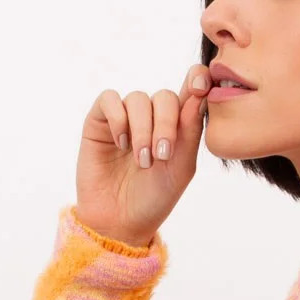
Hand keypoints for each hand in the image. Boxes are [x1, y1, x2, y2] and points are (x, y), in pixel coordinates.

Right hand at [74, 64, 210, 249]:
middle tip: (162, 155)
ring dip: (142, 130)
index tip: (200, 86)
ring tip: (142, 161)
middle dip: (166, 124)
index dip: (197, 78)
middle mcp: (152, 116)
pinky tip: (121, 144)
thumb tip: (199, 92)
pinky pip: (109, 99)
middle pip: (164, 97)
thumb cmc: (154, 198)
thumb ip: (190, 130)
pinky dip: (118, 119)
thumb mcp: (180, 167)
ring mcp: (125, 117)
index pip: (190, 88)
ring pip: (138, 99)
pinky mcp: (99, 121)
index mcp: (178, 125)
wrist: (119, 221)